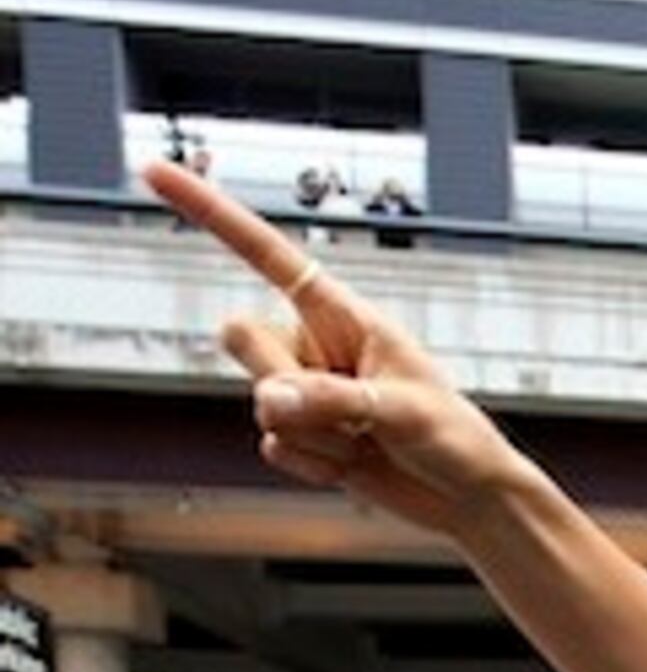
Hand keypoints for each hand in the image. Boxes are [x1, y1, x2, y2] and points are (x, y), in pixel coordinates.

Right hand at [143, 162, 533, 538]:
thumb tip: (269, 400)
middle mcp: (312, 346)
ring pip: (259, 404)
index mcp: (341, 314)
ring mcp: (302, 393)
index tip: (154, 173)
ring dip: (316, 434)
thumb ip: (334, 400)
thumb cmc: (454, 439)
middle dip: (287, 380)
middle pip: (241, 338)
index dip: (209, 213)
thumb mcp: (403, 411)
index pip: (264, 254)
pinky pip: (273, 448)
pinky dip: (316, 465)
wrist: (467, 499)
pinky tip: (358, 465)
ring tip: (369, 442)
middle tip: (354, 410)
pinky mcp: (299, 436)